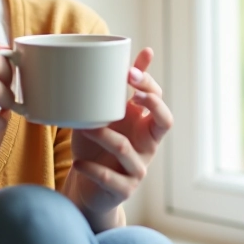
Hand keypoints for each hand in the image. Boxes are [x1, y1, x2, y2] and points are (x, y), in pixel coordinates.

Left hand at [66, 47, 173, 222]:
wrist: (88, 189)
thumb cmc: (98, 147)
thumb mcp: (105, 116)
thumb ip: (112, 92)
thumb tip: (117, 54)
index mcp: (144, 124)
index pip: (158, 100)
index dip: (149, 85)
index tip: (130, 71)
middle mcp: (147, 145)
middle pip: (164, 121)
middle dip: (152, 104)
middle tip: (133, 92)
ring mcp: (138, 168)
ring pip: (126, 149)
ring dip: (105, 135)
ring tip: (86, 127)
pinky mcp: (124, 189)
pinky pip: (110, 178)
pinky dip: (92, 169)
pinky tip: (79, 163)